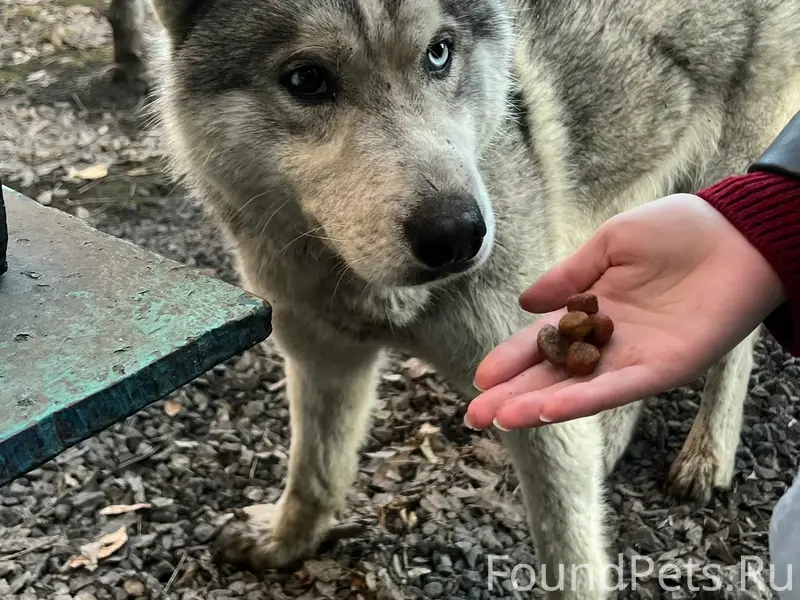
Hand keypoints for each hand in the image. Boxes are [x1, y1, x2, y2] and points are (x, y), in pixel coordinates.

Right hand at [466, 193, 784, 430]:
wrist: (737, 233)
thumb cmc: (677, 230)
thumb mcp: (610, 243)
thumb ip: (568, 275)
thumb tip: (525, 303)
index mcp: (590, 309)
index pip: (541, 340)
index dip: (510, 358)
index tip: (481, 377)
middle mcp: (606, 341)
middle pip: (550, 374)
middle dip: (512, 395)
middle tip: (473, 417)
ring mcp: (632, 358)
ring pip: (576, 390)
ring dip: (537, 406)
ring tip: (499, 419)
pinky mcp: (661, 369)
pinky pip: (614, 389)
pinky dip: (579, 401)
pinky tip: (545, 410)